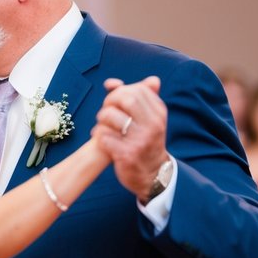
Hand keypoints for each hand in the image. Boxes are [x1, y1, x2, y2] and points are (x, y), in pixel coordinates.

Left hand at [96, 76, 169, 203]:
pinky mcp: (127, 155)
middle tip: (106, 113)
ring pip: (111, 116)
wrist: (152, 175)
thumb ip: (132, 99)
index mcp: (159, 113)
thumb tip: (112, 82)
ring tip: (102, 127)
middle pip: (125, 99)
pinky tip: (102, 141)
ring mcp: (140, 141)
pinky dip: (99, 136)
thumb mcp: (148, 119)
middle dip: (109, 103)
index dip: (120, 92)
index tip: (114, 102)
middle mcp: (153, 125)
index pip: (137, 90)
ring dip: (101, 120)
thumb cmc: (145, 142)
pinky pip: (104, 137)